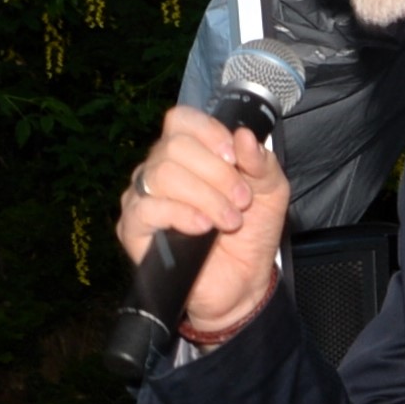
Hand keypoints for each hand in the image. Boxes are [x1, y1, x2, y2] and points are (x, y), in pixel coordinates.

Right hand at [116, 102, 288, 344]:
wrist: (243, 283)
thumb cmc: (251, 233)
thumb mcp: (271, 193)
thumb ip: (262, 163)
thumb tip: (244, 136)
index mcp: (190, 154)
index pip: (181, 120)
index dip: (209, 133)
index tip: (235, 159)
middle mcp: (159, 169)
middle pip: (174, 147)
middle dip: (217, 174)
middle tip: (241, 201)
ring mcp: (142, 197)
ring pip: (162, 175)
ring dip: (206, 197)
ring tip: (229, 220)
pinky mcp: (133, 228)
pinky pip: (147, 208)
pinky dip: (181, 214)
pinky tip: (203, 227)